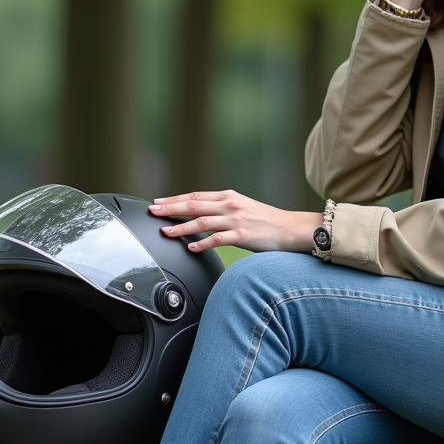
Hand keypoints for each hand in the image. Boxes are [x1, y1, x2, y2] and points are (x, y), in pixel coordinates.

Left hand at [148, 190, 323, 253]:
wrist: (290, 228)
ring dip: (181, 227)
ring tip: (165, 231)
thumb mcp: (243, 207)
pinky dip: (202, 243)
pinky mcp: (242, 235)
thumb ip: (223, 209)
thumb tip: (202, 215)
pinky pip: (217, 239)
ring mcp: (235, 220)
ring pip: (201, 222)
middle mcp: (230, 205)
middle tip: (153, 211)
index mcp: (229, 197)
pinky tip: (190, 247)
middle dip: (171, 208)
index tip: (158, 202)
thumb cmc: (267, 221)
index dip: (175, 199)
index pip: (196, 195)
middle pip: (194, 205)